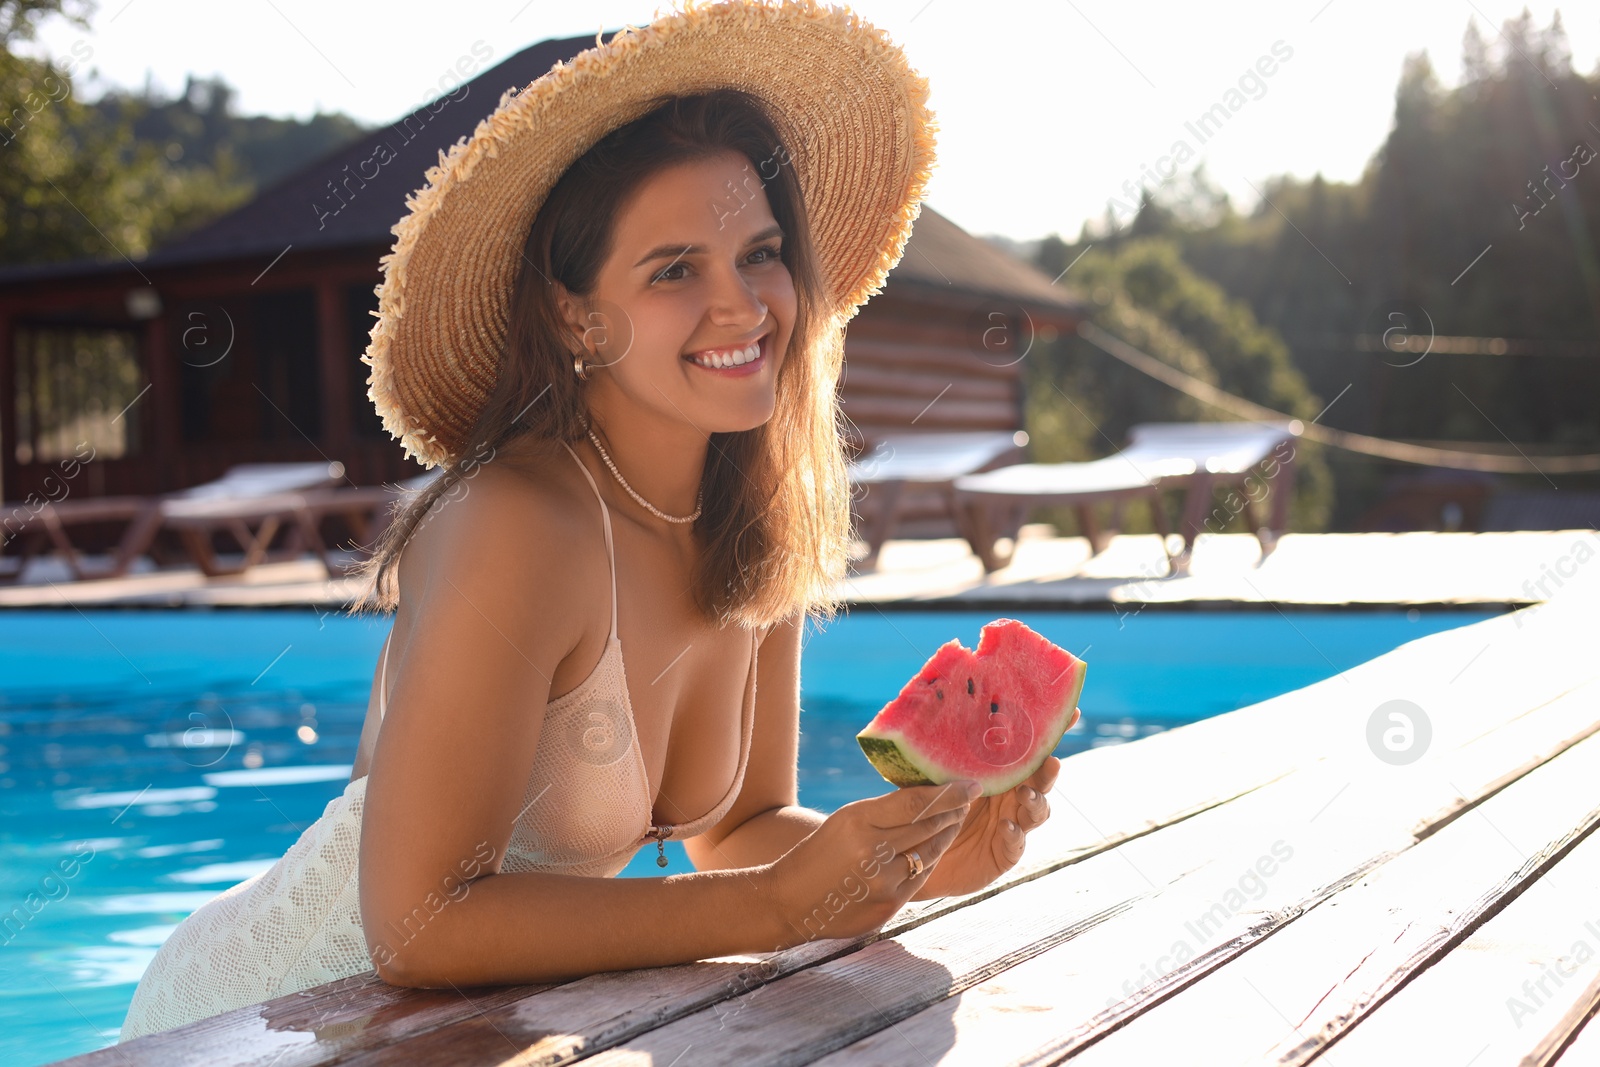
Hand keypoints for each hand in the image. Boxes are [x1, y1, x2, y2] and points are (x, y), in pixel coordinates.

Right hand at [762, 780, 976, 948]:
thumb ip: (885, 812)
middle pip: (930, 827)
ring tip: (955, 821)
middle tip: (968, 800)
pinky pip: (922, 878)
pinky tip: (934, 850)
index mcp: (858, 822)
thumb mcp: (846, 820)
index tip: (971, 785)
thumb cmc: (821, 853)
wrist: (791, 901)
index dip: (949, 793)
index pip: (916, 803)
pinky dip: (930, 862)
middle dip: (954, 812)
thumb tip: (931, 799)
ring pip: (931, 854)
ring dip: (947, 836)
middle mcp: (873, 852)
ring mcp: (883, 883)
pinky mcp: (889, 906)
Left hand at [909, 751, 1063, 900]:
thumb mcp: (939, 787)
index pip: (1021, 760)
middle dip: (1047, 774)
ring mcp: (1012, 827)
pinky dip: (1014, 834)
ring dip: (1035, 802)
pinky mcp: (1005, 854)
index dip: (1037, 747)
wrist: (920, 858)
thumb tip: (949, 736)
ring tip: (1024, 794)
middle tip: (1051, 762)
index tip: (1055, 726)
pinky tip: (1007, 826)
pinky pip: (1017, 844)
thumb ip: (950, 768)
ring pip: (1037, 813)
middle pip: (1038, 784)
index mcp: (996, 780)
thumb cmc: (930, 814)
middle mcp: (1009, 802)